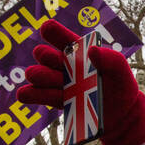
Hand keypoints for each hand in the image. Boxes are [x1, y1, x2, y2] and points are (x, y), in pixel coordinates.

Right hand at [19, 21, 144, 144]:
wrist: (120, 115)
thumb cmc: (119, 84)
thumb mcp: (120, 68)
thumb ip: (111, 58)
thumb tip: (92, 51)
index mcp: (77, 51)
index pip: (62, 37)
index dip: (53, 32)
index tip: (47, 29)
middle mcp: (63, 64)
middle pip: (45, 55)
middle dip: (47, 57)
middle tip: (58, 64)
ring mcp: (57, 82)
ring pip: (37, 75)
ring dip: (39, 75)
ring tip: (45, 79)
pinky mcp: (55, 101)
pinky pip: (35, 95)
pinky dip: (30, 94)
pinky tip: (24, 94)